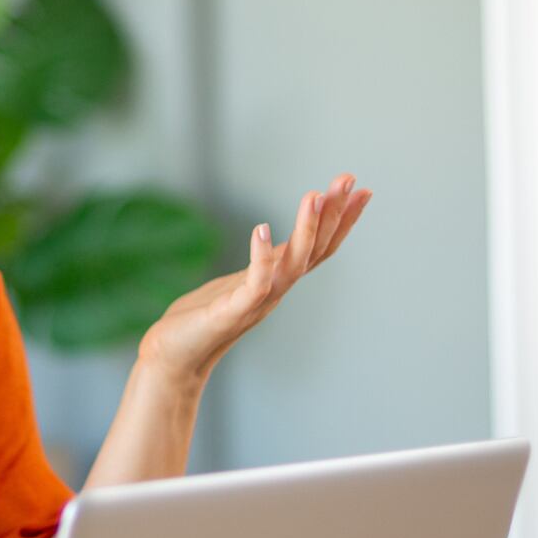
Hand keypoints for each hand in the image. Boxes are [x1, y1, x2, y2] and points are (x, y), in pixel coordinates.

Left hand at [137, 173, 370, 383]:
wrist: (176, 358)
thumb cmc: (203, 319)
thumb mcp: (241, 283)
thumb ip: (262, 265)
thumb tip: (271, 238)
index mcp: (278, 281)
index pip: (320, 247)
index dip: (342, 220)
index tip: (362, 190)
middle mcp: (276, 290)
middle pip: (315, 249)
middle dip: (334, 213)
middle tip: (349, 179)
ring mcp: (257, 302)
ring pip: (294, 264)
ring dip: (306, 229)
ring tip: (314, 195)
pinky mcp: (232, 312)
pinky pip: (255, 284)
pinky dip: (261, 257)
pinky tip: (261, 229)